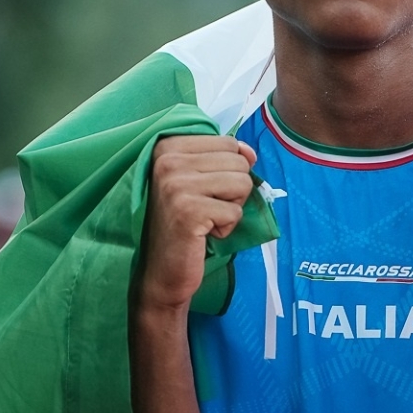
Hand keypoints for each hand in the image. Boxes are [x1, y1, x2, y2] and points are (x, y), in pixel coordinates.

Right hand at [136, 135, 256, 312]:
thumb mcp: (200, 181)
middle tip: (205, 208)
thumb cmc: (183, 224)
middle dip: (232, 190)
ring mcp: (176, 184)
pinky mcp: (188, 210)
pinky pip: (236, 212)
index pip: (229, 142)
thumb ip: (225, 159)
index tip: (203, 190)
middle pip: (239, 162)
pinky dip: (226, 228)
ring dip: (231, 208)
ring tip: (205, 219)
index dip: (228, 170)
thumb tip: (251, 152)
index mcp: (168, 146)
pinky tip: (202, 234)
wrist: (162, 269)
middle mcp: (168, 160)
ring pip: (242, 183)